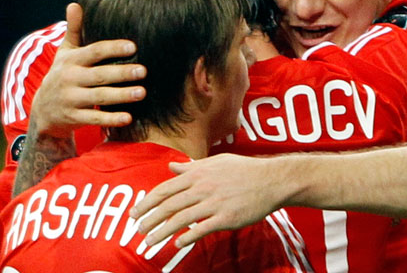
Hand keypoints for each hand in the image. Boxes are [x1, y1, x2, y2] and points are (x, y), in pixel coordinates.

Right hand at [31, 3, 146, 136]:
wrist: (43, 109)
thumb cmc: (63, 74)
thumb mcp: (66, 52)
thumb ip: (75, 30)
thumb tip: (75, 4)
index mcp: (72, 61)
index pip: (94, 52)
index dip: (113, 48)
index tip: (134, 46)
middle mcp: (70, 79)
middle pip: (99, 75)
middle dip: (122, 73)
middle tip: (144, 71)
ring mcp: (71, 99)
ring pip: (99, 97)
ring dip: (121, 95)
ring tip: (142, 92)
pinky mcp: (73, 117)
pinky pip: (94, 119)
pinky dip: (111, 119)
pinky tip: (129, 117)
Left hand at [130, 154, 284, 247]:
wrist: (271, 180)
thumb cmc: (244, 170)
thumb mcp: (217, 162)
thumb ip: (192, 166)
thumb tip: (172, 167)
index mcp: (199, 173)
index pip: (165, 188)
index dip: (147, 201)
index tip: (135, 212)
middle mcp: (203, 187)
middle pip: (169, 205)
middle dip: (149, 219)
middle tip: (137, 230)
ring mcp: (214, 202)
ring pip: (181, 219)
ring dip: (162, 232)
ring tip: (150, 243)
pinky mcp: (226, 217)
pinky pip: (202, 229)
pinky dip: (188, 237)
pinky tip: (178, 244)